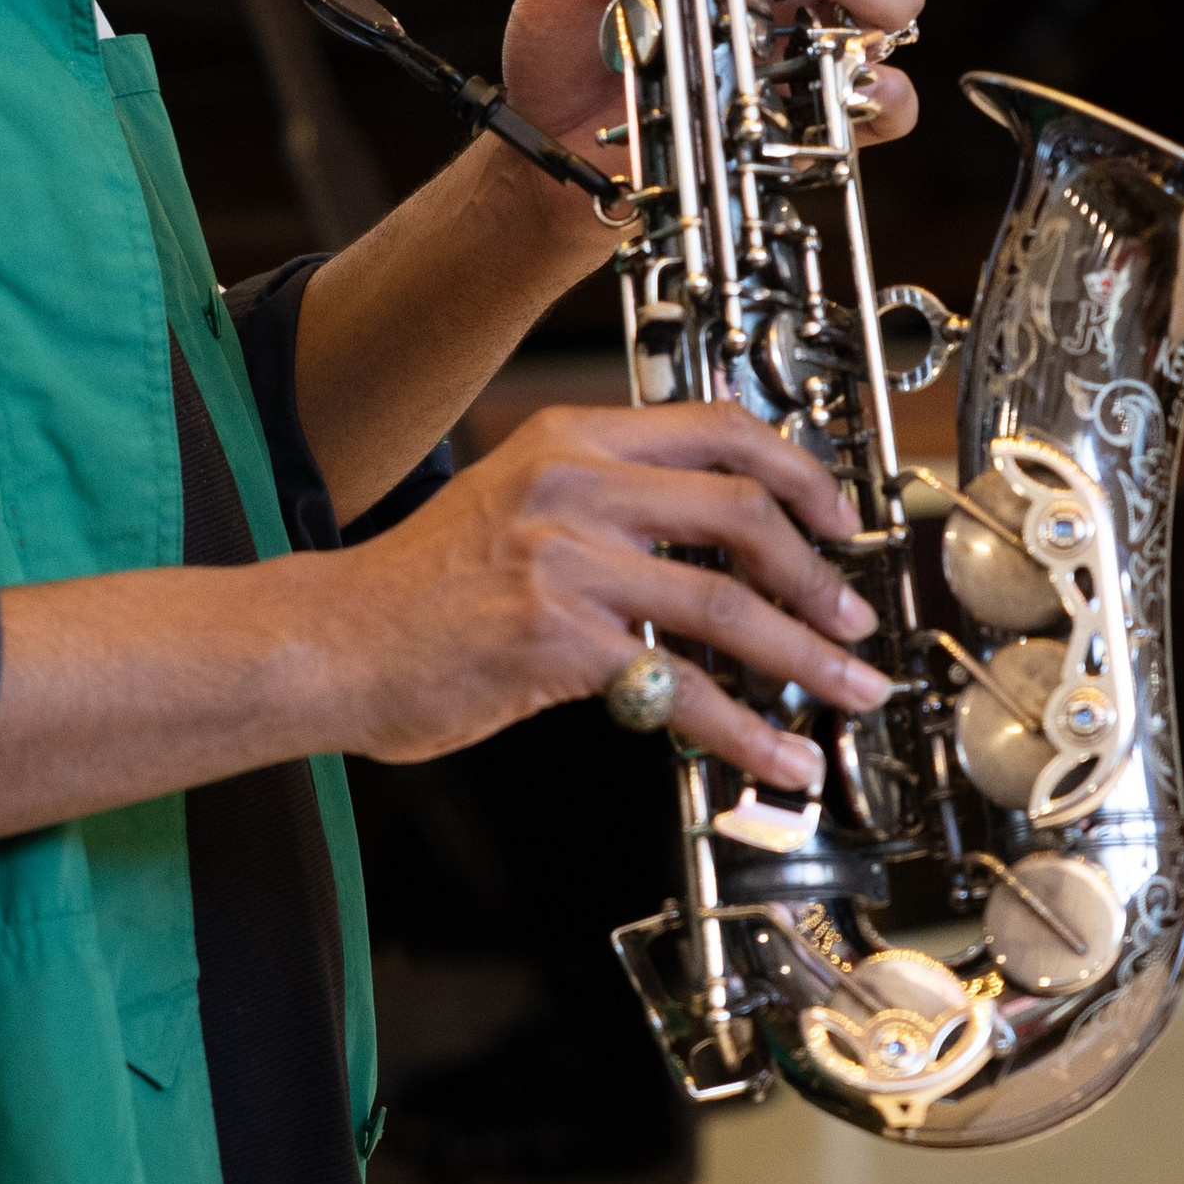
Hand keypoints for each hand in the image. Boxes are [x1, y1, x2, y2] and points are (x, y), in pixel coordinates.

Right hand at [328, 398, 890, 793]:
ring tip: (848, 688)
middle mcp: (572, 484)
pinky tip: (777, 756)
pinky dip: (746, 730)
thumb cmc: (417, 589)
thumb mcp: (514, 501)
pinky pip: (681, 688)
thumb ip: (604, 500)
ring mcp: (565, 560)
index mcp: (569, 438)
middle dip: (820, 570)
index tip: (836, 517)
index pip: (716, 427)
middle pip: (742, 508)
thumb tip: (712, 533)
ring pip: (728, 604)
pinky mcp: (556, 640)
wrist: (330, 641)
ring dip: (808, 655)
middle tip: (853, 616)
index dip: (797, 472)